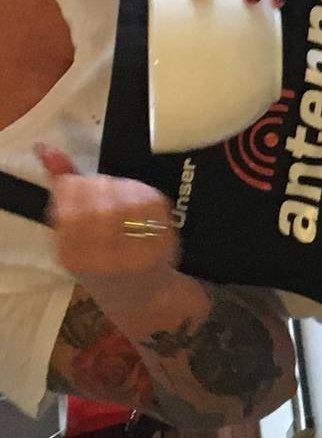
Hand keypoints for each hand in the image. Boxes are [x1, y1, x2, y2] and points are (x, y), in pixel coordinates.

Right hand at [38, 146, 178, 281]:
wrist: (140, 289)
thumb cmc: (100, 254)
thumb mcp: (72, 228)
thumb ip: (61, 186)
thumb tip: (46, 148)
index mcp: (70, 253)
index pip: (69, 200)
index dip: (77, 186)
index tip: (81, 188)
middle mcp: (98, 256)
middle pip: (98, 196)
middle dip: (100, 186)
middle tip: (105, 194)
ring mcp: (131, 252)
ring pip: (123, 195)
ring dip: (122, 189)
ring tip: (122, 202)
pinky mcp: (159, 241)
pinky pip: (148, 199)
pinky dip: (143, 194)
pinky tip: (140, 207)